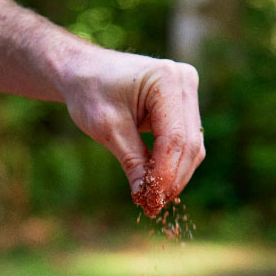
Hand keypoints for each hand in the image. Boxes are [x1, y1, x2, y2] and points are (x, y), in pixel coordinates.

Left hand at [57, 50, 204, 216]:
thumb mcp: (107, 129)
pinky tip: (156, 181)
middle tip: (153, 205)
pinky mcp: (182, 103)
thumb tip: (146, 196)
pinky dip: (172, 162)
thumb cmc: (90, 91)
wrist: (83, 71)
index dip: (165, 173)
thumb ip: (131, 161)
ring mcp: (187, 91)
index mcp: (167, 80)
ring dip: (175, 174)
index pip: (174, 137)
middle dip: (173, 178)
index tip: (152, 200)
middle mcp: (184, 81)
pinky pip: (184, 140)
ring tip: (153, 197)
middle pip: (189, 143)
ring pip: (191, 145)